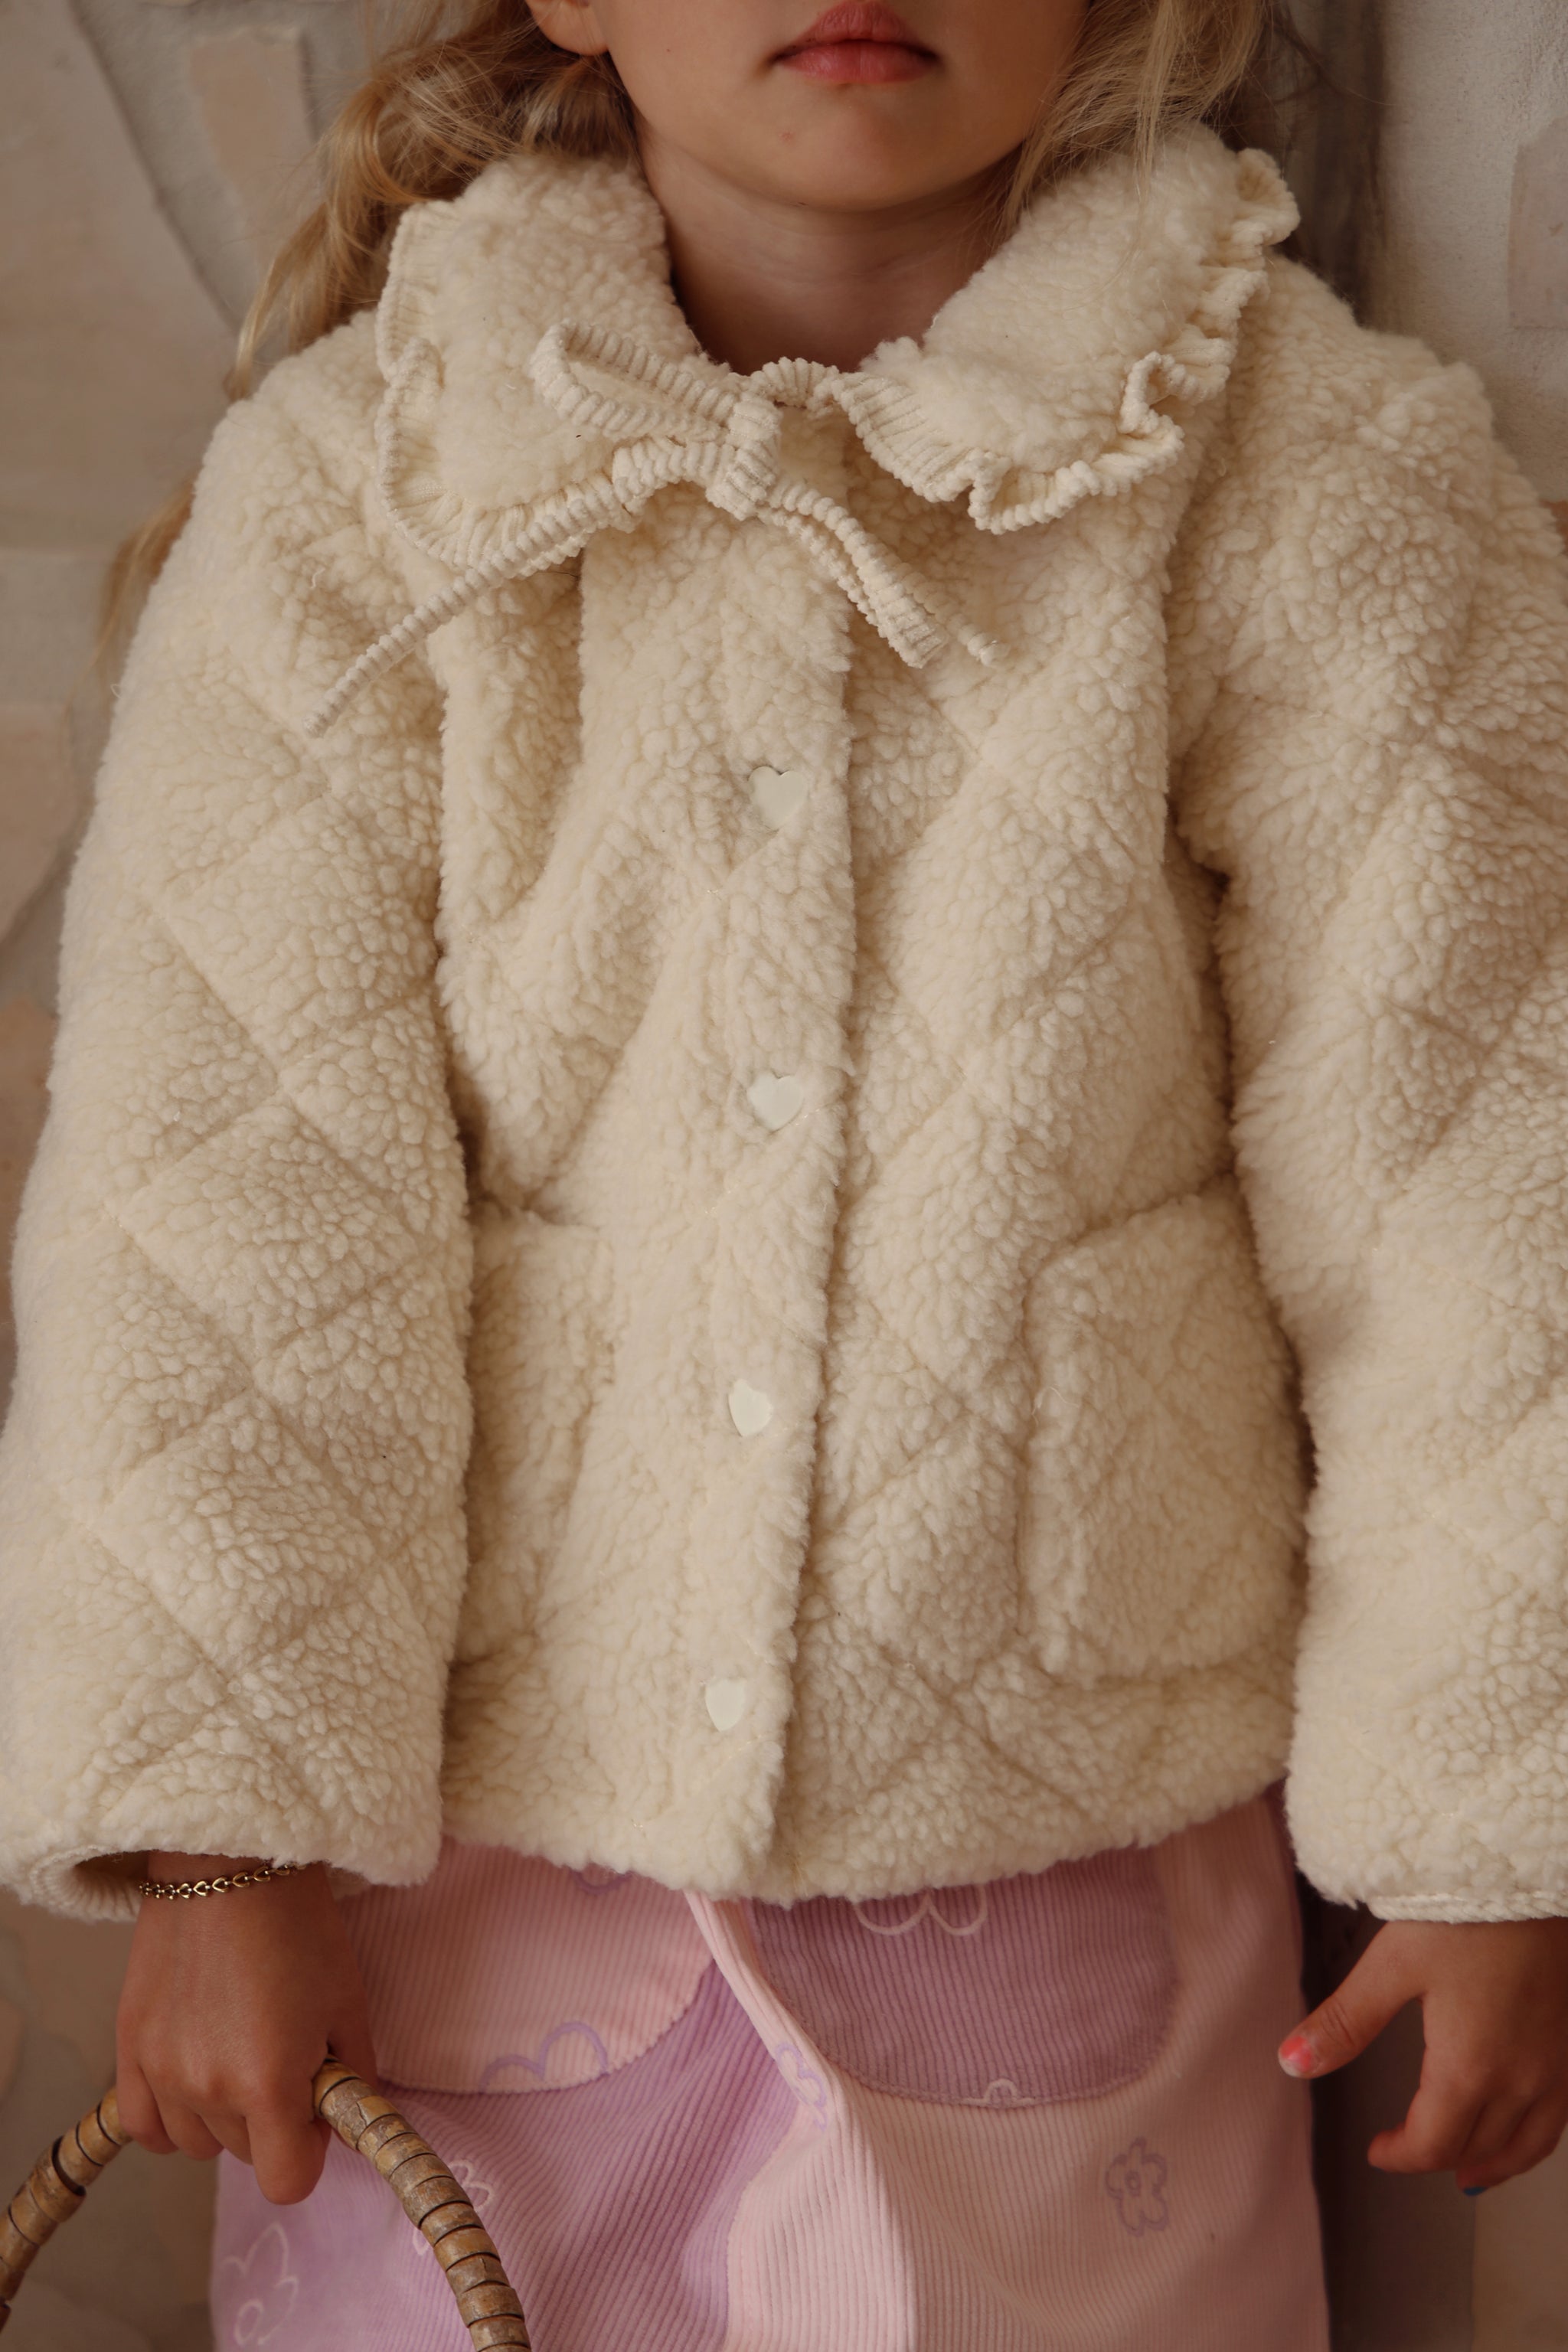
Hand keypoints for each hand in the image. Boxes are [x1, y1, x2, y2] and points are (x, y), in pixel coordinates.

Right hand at [116, 1853, 377, 2204]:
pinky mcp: (129, 2048)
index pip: (288, 2182)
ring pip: (199, 2141)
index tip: (317, 2112)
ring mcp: (162, 2071)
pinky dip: (172, 2116)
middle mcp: (208, 2089)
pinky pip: (145, 2125)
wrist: (230, 1861)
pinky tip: (195, 2077)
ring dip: (223, 2115)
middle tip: (286, 2055)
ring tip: (240, 2049)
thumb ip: (352, 2078)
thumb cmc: (299, 1925)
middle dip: (273, 2119)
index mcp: (270, 2083)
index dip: (310, 2153)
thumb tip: (344, 2120)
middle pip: (245, 2153)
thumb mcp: (348, 2002)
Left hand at [1279, 1917, 1567, 2191]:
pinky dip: (1531, 2139)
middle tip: (1408, 2150)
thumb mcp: (1391, 1964)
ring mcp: (1555, 2066)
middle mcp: (1521, 2080)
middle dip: (1438, 2157)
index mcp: (1470, 2068)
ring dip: (1492, 2163)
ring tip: (1466, 2170)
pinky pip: (1558, 2118)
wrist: (1525, 1871)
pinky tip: (1518, 2126)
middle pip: (1478, 2148)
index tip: (1376, 2148)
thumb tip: (1292, 2062)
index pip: (1433, 2143)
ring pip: (1527, 2144)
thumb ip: (1344, 2022)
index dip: (1400, 2155)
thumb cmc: (1461, 1913)